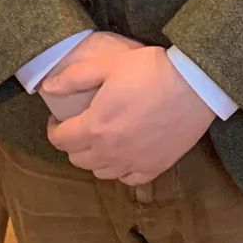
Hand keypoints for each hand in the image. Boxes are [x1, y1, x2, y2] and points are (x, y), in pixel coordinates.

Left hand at [45, 43, 213, 183]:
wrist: (195, 84)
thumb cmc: (151, 70)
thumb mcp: (109, 64)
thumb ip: (74, 77)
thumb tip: (47, 88)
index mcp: (94, 127)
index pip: (60, 140)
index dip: (54, 129)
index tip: (58, 119)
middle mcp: (110, 152)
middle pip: (78, 159)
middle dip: (73, 144)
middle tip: (80, 127)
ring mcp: (133, 162)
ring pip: (101, 172)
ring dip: (95, 159)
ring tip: (102, 141)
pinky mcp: (155, 166)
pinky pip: (129, 179)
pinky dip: (122, 170)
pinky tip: (126, 155)